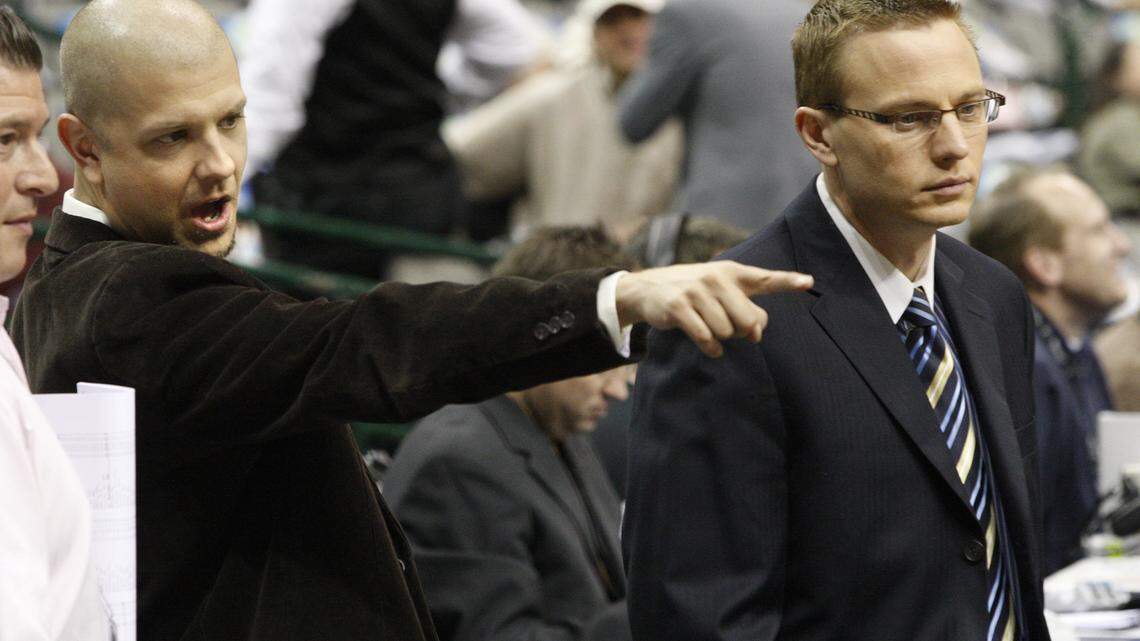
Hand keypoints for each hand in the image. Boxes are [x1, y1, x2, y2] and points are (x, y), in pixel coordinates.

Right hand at [615, 262, 812, 357]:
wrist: (648, 288)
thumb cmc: (693, 292)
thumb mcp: (719, 291)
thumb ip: (745, 309)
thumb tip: (757, 334)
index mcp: (732, 272)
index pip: (765, 278)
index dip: (788, 281)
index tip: (809, 282)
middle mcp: (716, 278)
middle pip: (749, 320)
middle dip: (742, 331)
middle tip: (729, 327)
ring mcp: (696, 292)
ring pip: (727, 332)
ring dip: (722, 338)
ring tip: (709, 329)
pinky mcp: (679, 308)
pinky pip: (706, 338)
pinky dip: (711, 348)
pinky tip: (709, 346)